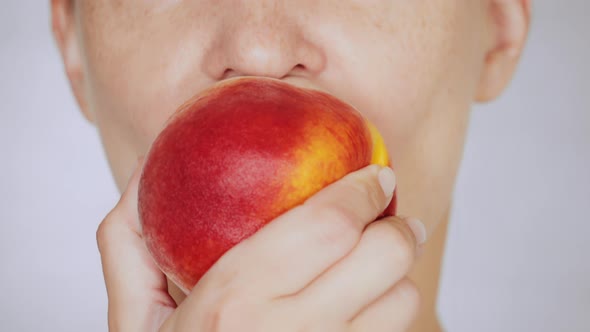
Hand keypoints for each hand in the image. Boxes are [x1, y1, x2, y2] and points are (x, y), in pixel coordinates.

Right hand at [97, 161, 426, 330]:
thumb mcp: (134, 316)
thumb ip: (130, 241)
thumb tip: (147, 168)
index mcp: (234, 305)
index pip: (327, 226)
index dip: (363, 191)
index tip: (376, 174)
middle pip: (383, 257)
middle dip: (400, 224)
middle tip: (393, 213)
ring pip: (401, 300)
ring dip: (399, 271)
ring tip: (380, 259)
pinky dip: (390, 309)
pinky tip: (369, 302)